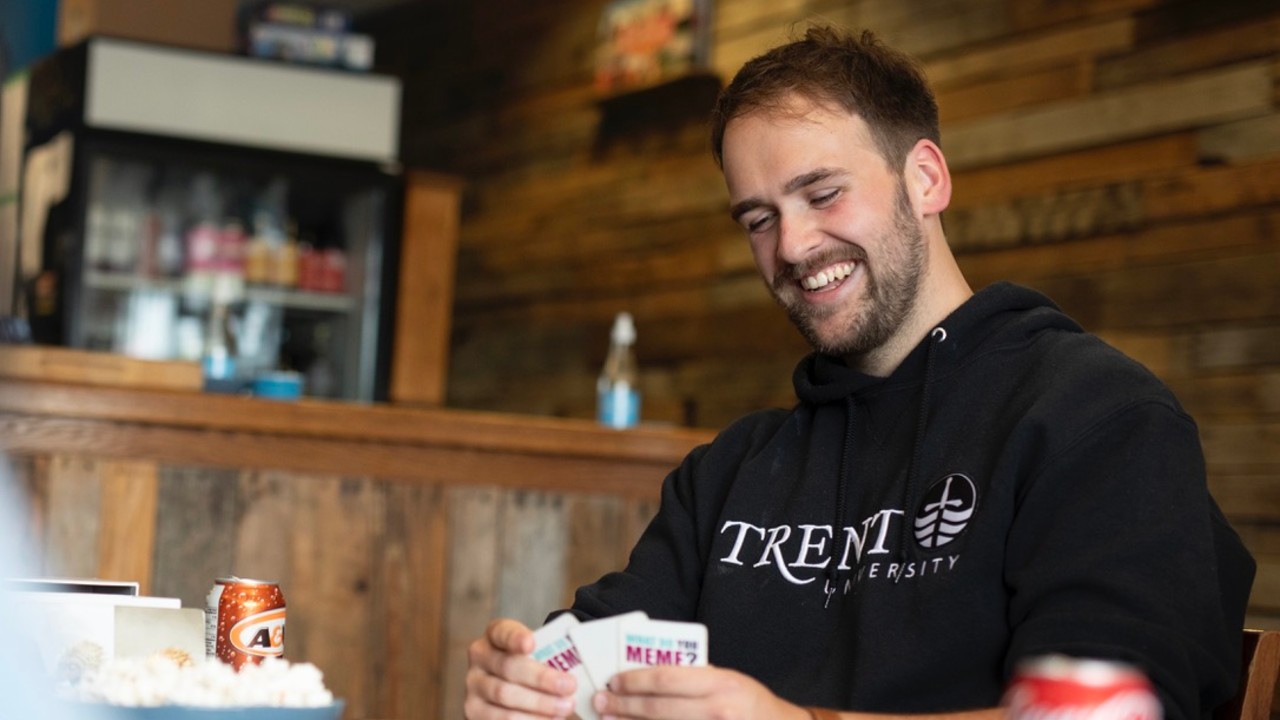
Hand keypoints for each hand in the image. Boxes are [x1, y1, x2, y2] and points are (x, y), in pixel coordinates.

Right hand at [464, 618, 577, 718]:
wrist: (513, 686)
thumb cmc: (532, 665)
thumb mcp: (537, 652)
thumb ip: (551, 654)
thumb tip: (577, 665)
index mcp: (495, 635)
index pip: (502, 632)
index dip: (515, 637)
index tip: (531, 643)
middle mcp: (479, 657)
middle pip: (508, 668)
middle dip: (541, 679)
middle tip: (570, 686)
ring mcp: (473, 686)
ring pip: (504, 695)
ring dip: (538, 704)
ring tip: (564, 708)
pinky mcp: (473, 712)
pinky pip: (498, 719)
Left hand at [593, 664, 810, 719]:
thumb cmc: (752, 705)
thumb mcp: (729, 681)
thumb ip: (695, 678)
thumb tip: (648, 676)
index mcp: (720, 684)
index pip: (666, 678)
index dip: (634, 680)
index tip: (614, 680)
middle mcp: (716, 710)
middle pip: (656, 707)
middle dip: (622, 704)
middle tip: (601, 701)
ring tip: (608, 719)